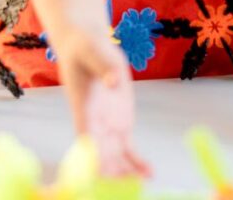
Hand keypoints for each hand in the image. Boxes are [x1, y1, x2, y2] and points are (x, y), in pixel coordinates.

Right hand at [55, 28, 150, 177]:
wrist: (88, 47)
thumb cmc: (86, 48)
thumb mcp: (94, 52)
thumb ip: (103, 67)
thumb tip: (113, 80)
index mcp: (83, 108)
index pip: (85, 138)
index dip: (92, 156)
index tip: (100, 172)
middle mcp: (93, 123)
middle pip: (100, 156)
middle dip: (110, 174)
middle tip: (127, 185)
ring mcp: (107, 127)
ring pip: (115, 158)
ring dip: (125, 174)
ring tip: (142, 182)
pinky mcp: (121, 125)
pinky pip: (128, 150)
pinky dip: (137, 163)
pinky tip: (149, 174)